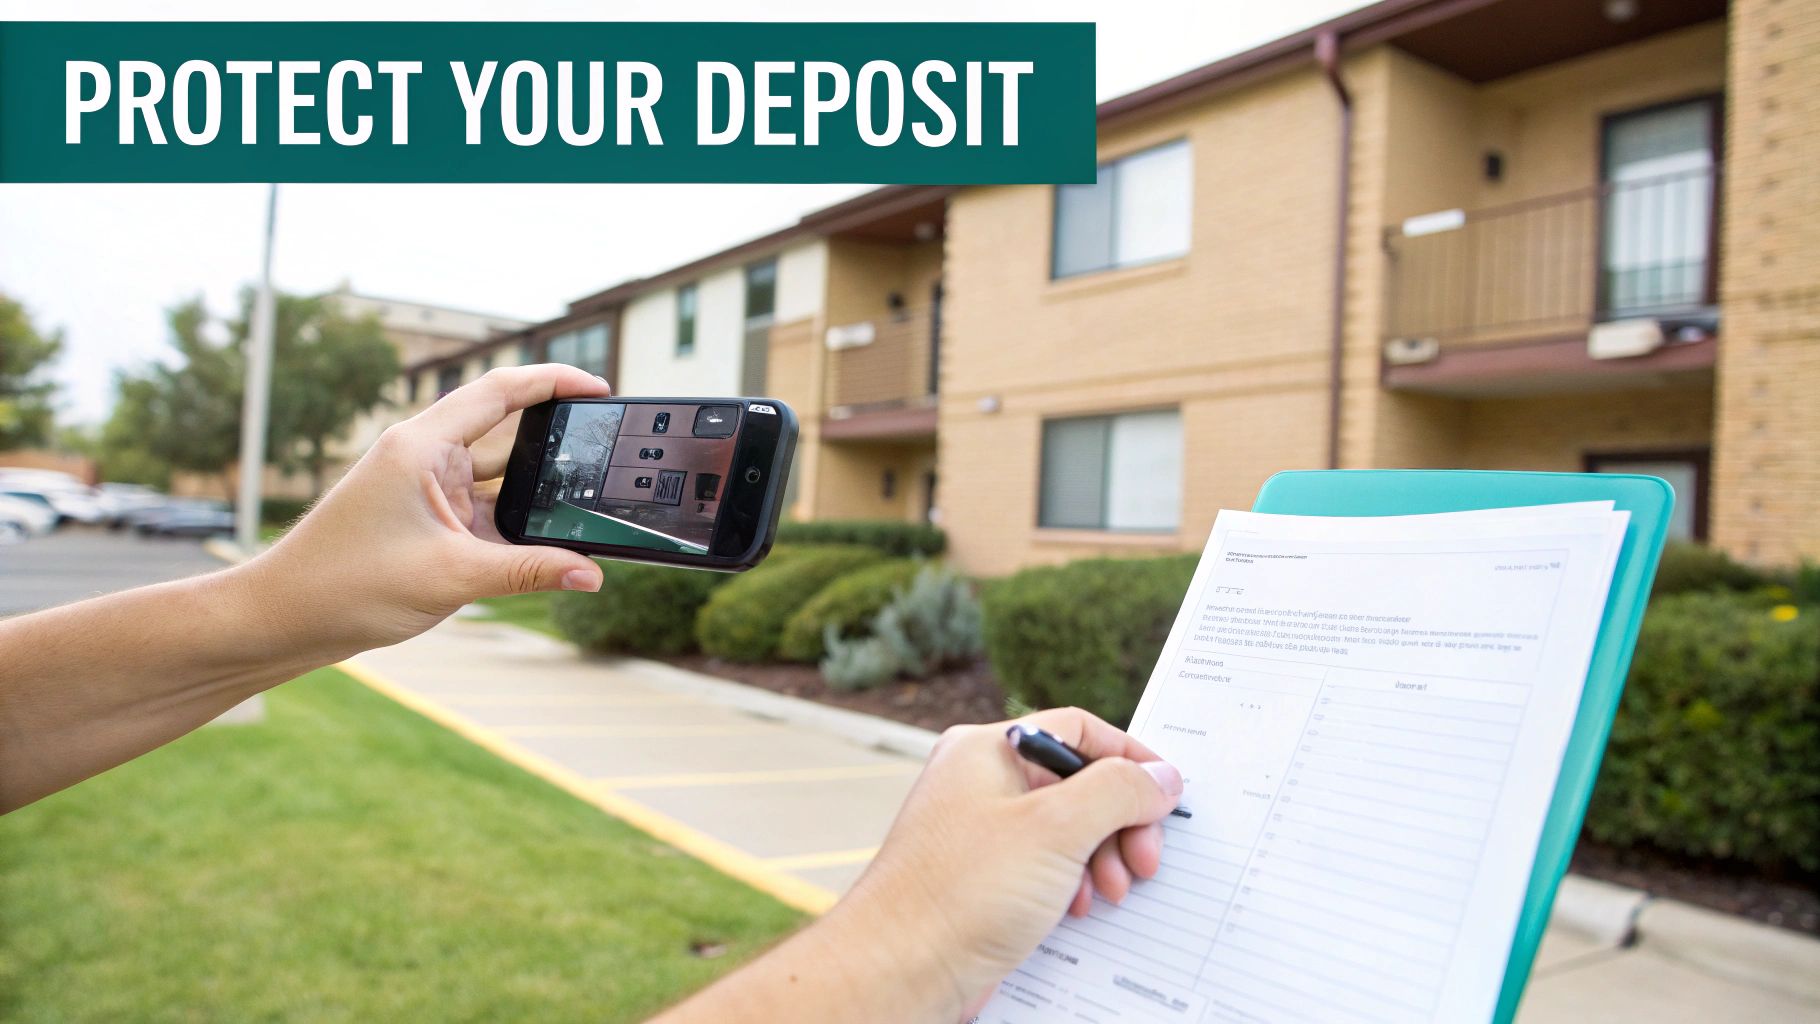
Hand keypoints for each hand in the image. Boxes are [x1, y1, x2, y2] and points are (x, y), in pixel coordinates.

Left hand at [249, 364, 611, 657]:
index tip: (599, 391)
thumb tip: (591, 575)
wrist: (281, 619)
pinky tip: (546, 550)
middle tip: (605, 456)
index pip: (500, 391)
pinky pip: (484, 512)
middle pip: (506, 433)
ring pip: (499, 480)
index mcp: (420, 446)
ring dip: (534, 497)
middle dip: (555, 447)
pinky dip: (514, 528)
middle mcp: (423, 458)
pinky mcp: (425, 520)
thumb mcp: (451, 578)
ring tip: (582, 513)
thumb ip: (528, 572)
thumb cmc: (344, 586)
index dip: (554, 382)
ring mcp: (424, 489)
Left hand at [848, 707, 1182, 1013]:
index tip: (1165, 793)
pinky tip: (1076, 910)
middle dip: (1119, 822)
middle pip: (1077, 783)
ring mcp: (979, 831)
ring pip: (1065, 829)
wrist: (900, 968)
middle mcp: (980, 782)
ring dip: (1100, 858)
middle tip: (1143, 860)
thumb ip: (1118, 792)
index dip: (1129, 759)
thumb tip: (1161, 777)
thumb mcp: (1057, 829)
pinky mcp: (981, 877)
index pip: (1077, 731)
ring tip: (1110, 892)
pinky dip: (1072, 884)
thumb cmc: (961, 892)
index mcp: (988, 749)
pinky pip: (1044, 866)